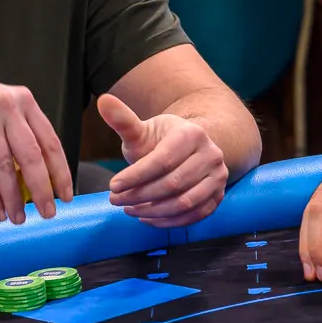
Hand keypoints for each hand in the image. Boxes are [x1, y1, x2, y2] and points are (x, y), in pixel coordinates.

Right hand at [0, 69, 72, 223]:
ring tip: (18, 219)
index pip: (50, 141)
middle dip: (43, 190)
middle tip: (49, 213)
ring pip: (6, 168)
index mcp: (21, 99)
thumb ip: (15, 132)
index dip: (61, 172)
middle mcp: (6, 106)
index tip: (66, 195)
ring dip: (14, 199)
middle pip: (32, 156)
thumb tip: (37, 178)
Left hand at [100, 94, 227, 227]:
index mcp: (192, 134)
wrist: (187, 150)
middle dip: (140, 195)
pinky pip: (194, 216)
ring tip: (128, 209)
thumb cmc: (159, 141)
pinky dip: (169, 221)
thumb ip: (122, 119)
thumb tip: (102, 101)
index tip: (113, 186)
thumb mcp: (141, 130)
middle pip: (173, 183)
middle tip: (116, 201)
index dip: (135, 176)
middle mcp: (211, 154)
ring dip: (153, 211)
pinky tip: (147, 218)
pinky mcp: (218, 196)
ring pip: (185, 202)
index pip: (161, 160)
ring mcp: (218, 177)